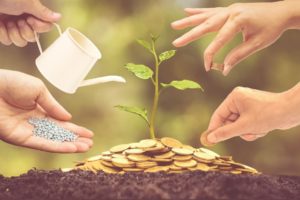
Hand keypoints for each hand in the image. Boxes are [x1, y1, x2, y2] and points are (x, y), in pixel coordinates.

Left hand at [0, 0, 60, 46]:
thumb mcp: (27, 2)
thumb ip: (43, 12)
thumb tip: (58, 17)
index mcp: (31, 11)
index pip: (44, 26)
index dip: (40, 27)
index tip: (32, 20)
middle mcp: (22, 18)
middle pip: (33, 37)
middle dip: (26, 31)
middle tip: (19, 21)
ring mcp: (11, 25)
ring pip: (21, 42)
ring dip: (14, 33)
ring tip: (8, 22)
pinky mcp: (1, 31)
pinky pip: (7, 41)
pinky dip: (3, 34)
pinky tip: (0, 25)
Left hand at [0, 70, 92, 152]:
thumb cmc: (10, 83)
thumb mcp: (38, 89)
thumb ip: (53, 105)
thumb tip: (68, 117)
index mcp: (38, 110)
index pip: (59, 122)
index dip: (74, 128)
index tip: (87, 133)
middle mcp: (33, 123)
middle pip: (58, 134)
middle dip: (74, 138)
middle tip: (90, 143)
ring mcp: (27, 131)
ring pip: (52, 141)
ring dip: (69, 145)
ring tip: (85, 147)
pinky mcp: (19, 138)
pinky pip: (41, 143)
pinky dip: (57, 146)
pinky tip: (70, 147)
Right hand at [171, 1, 299, 74]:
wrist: (283, 11)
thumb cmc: (272, 28)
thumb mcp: (257, 44)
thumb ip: (239, 55)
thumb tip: (224, 69)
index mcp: (238, 20)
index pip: (218, 41)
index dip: (211, 55)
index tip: (207, 67)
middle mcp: (231, 12)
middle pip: (205, 26)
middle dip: (189, 36)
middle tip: (175, 43)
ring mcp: (229, 8)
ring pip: (205, 16)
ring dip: (188, 21)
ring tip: (174, 25)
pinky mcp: (229, 9)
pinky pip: (210, 11)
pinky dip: (198, 12)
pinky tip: (186, 12)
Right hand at [201, 84, 299, 144]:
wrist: (292, 111)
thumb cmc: (268, 115)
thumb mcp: (244, 126)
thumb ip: (225, 132)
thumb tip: (210, 138)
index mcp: (234, 97)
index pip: (218, 115)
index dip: (213, 128)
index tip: (208, 140)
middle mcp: (239, 99)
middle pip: (228, 121)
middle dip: (238, 130)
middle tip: (245, 133)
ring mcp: (247, 105)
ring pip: (238, 125)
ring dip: (246, 131)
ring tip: (257, 130)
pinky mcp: (254, 111)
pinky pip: (246, 124)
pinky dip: (252, 130)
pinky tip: (262, 129)